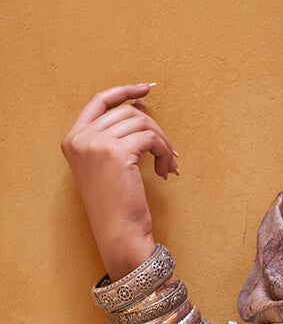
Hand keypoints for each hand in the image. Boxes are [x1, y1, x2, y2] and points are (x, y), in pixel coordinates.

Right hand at [61, 83, 178, 279]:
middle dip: (154, 128)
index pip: (98, 101)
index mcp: (72, 139)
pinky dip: (165, 151)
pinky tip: (166, 171)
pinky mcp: (116, 152)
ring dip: (162, 143)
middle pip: (127, 111)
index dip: (123, 91)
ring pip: (142, 122)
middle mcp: (80, 138)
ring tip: (168, 165)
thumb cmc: (117, 205)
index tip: (147, 89)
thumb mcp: (109, 165)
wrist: (118, 234)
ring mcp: (95, 143)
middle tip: (168, 152)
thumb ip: (117, 134)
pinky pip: (151, 138)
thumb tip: (139, 104)